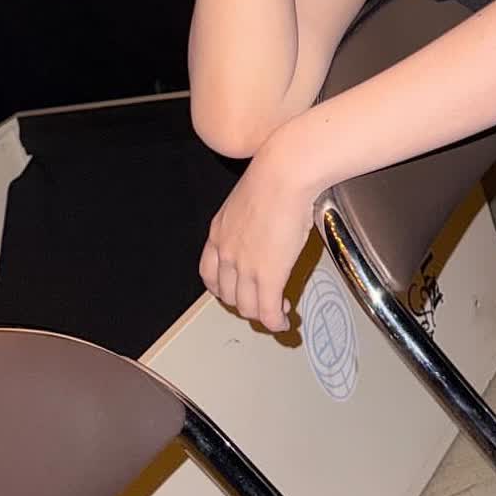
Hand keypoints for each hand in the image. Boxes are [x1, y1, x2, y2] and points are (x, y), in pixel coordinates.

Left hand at [198, 130, 317, 331]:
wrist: (286, 173)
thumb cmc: (276, 174)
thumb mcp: (251, 196)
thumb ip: (252, 217)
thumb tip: (268, 222)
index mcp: (219, 232)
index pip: (210, 274)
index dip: (223, 289)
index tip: (237, 290)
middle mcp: (227, 252)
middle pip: (227, 295)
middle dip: (244, 303)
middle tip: (262, 301)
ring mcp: (245, 266)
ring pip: (247, 307)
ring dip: (262, 314)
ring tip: (277, 310)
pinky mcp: (268, 275)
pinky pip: (268, 312)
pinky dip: (275, 322)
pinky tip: (283, 321)